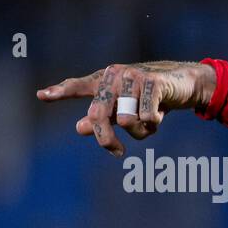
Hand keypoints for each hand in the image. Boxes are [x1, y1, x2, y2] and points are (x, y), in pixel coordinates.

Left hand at [36, 61, 215, 156]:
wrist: (185, 83)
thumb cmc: (153, 97)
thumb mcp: (127, 109)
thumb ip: (104, 118)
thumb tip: (79, 128)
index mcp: (104, 80)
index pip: (78, 86)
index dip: (60, 91)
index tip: (42, 96)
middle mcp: (114, 75)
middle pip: (99, 114)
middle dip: (106, 138)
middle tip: (117, 152)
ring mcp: (133, 77)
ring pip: (127, 121)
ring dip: (141, 131)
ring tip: (151, 123)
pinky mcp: (153, 83)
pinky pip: (147, 117)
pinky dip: (154, 123)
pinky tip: (161, 116)